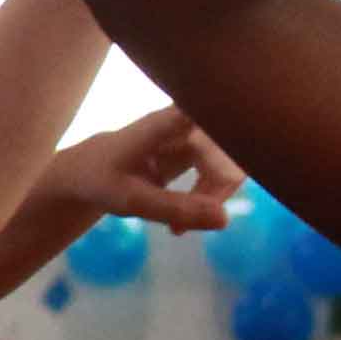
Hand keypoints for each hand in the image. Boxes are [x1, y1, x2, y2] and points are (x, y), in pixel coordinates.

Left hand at [42, 105, 233, 242]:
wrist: (84, 175)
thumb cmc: (100, 179)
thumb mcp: (132, 199)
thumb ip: (175, 208)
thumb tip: (225, 219)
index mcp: (169, 120)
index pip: (217, 111)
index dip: (238, 115)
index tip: (256, 123)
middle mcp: (188, 120)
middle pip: (232, 149)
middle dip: (221, 188)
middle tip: (197, 220)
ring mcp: (195, 134)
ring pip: (231, 163)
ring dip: (214, 197)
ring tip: (179, 227)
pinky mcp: (198, 149)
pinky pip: (222, 172)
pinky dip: (208, 199)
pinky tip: (180, 223)